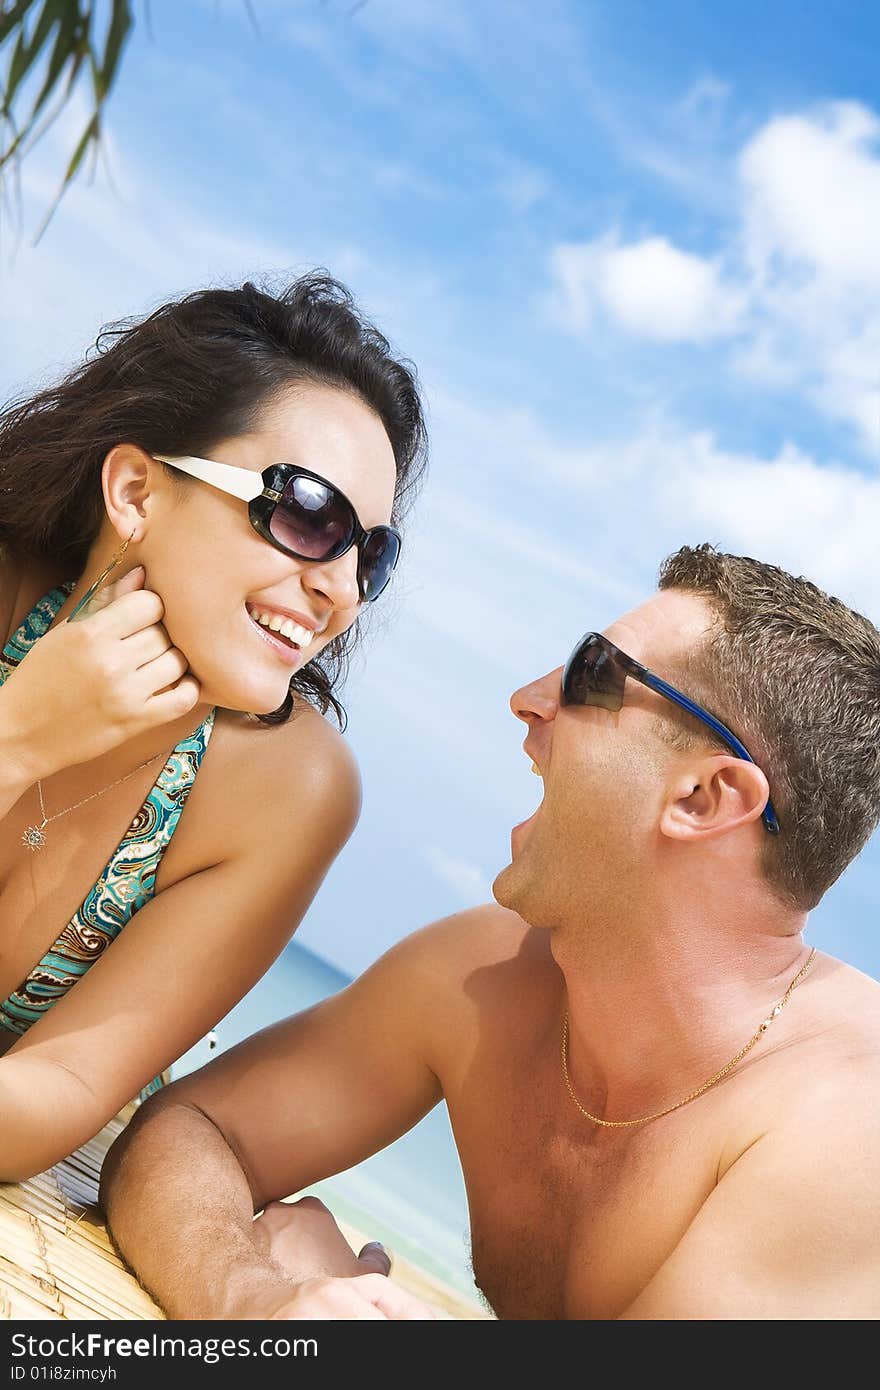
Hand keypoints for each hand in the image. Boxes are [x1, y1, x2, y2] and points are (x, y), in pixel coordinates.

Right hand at [0, 565, 199, 781]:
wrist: (23, 732)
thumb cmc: (42, 677)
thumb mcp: (67, 632)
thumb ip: (107, 601)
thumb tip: (143, 573)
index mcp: (91, 634)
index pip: (149, 603)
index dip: (151, 607)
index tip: (143, 617)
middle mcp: (110, 661)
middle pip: (165, 633)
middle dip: (161, 635)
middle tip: (148, 644)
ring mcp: (125, 693)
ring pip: (178, 662)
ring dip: (173, 661)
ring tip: (157, 664)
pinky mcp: (135, 722)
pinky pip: (183, 699)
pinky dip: (188, 689)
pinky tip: (177, 684)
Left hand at [246, 1197, 436, 1319]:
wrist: (287, 1310)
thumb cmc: (328, 1288)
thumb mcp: (363, 1276)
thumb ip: (374, 1258)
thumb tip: (377, 1249)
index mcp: (313, 1209)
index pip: (314, 1218)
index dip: (317, 1240)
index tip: (317, 1259)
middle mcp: (281, 1210)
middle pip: (286, 1224)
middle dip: (290, 1242)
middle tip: (295, 1270)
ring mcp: (254, 1225)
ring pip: (262, 1237)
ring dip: (268, 1252)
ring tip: (274, 1278)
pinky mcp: (233, 1245)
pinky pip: (242, 1252)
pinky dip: (248, 1264)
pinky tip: (257, 1283)